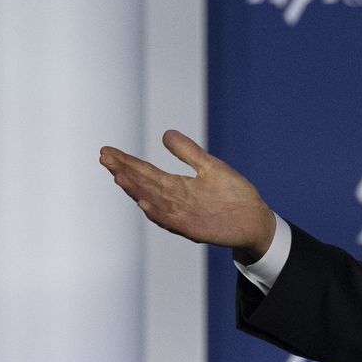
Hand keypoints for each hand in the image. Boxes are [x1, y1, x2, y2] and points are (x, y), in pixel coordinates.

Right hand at [99, 130, 275, 262]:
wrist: (256, 219)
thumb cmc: (234, 195)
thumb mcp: (210, 166)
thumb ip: (188, 152)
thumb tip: (165, 134)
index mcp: (177, 186)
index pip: (146, 172)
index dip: (127, 163)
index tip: (107, 151)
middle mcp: (174, 201)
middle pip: (144, 185)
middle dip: (124, 172)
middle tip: (105, 158)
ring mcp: (183, 215)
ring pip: (153, 201)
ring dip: (135, 190)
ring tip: (118, 176)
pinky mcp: (194, 228)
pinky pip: (172, 220)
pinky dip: (157, 212)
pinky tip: (144, 202)